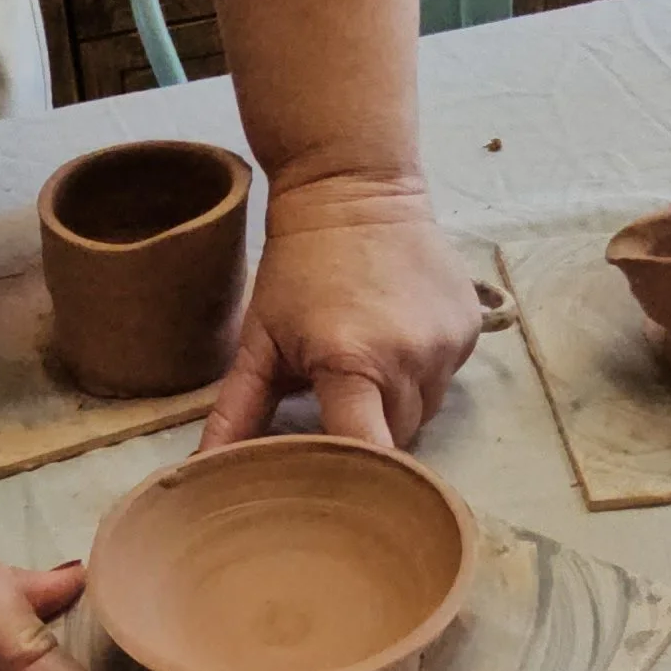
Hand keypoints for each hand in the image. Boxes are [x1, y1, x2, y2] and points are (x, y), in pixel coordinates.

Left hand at [199, 173, 480, 450]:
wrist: (355, 189)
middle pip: (396, 440)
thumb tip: (200, 473)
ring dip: (396, 404)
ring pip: (425, 412)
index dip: (353, 477)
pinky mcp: (470, 329)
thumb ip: (236, 413)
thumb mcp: (259, 341)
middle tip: (335, 398)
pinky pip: (447, 378)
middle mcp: (410, 358)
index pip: (368, 454)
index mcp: (353, 364)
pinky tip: (397, 336)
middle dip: (367, 433)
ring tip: (367, 362)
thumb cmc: (297, 269)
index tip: (333, 481)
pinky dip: (422, 372)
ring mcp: (447, 345)